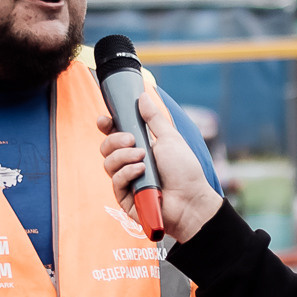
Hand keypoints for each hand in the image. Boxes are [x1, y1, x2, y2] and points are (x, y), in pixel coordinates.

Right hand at [98, 91, 223, 242]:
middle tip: (133, 140)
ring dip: (123, 156)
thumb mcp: (169, 138)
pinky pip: (116, 181)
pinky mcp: (125, 199)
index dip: (106, 127)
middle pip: (106, 148)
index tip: (105, 120)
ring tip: (142, 158)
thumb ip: (153, 118)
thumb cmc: (184, 170)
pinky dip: (127, 173)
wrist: (191, 199)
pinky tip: (141, 171)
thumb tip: (142, 96)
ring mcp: (127, 182)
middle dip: (115, 140)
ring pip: (108, 163)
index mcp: (139, 148)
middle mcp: (130, 164)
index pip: (114, 135)